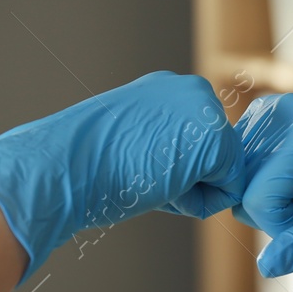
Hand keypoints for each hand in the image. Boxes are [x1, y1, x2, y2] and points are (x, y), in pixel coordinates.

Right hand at [0, 72, 244, 278]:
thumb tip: (184, 165)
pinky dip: (195, 203)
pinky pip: (226, 193)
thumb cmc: (85, 162)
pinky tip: (160, 187)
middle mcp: (194, 89)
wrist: (65, 164)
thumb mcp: (131, 138)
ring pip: (223, 175)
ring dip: (190, 190)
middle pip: (215, 157)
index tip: (136, 162)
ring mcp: (209, 113)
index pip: (197, 143)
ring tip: (148, 177)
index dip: (171, 168)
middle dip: (187, 178)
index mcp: (171, 87)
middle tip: (142, 172)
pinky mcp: (218, 143)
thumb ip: (163, 140)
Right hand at [233, 93, 292, 277]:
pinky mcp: (270, 121)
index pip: (258, 197)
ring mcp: (271, 112)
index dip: (286, 226)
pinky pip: (251, 172)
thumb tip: (265, 267)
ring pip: (243, 183)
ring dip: (281, 201)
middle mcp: (279, 110)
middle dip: (282, 212)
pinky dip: (279, 187)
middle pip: (244, 189)